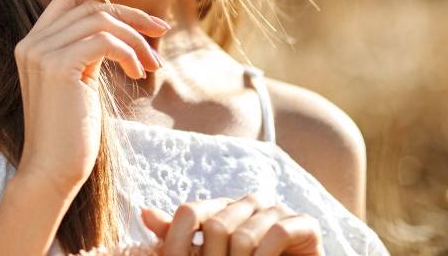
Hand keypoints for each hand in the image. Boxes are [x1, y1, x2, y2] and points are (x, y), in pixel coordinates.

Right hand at [14, 0, 168, 198]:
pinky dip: (129, 52)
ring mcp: (42, 53)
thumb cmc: (70, 134)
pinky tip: (138, 73)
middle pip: (91, 6)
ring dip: (136, 39)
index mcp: (34, 43)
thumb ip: (86, 52)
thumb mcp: (79, 82)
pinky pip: (105, 41)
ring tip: (152, 64)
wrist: (51, 171)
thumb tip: (122, 30)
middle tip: (162, 30)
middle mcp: (32, 42)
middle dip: (132, 14)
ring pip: (101, 20)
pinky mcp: (58, 67)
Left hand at [141, 197, 323, 255]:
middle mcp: (248, 203)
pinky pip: (276, 233)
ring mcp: (276, 210)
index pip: (189, 212)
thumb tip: (144, 212)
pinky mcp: (303, 223)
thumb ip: (177, 238)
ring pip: (243, 235)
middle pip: (214, 225)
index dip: (176, 242)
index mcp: (222, 209)